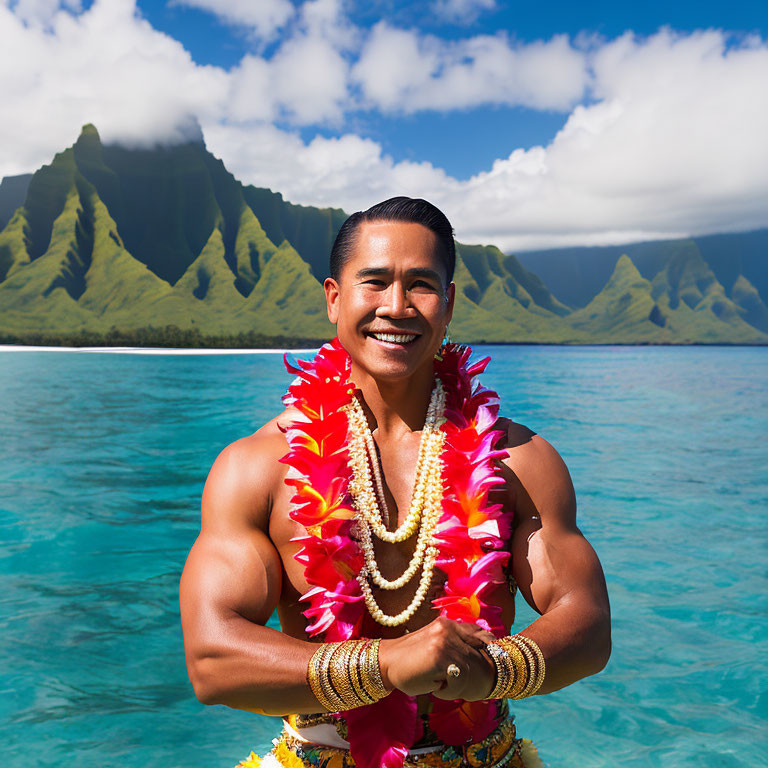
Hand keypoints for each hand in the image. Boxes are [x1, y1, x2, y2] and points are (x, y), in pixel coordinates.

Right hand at [378, 617, 497, 699]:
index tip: (492, 655)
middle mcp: (448, 629)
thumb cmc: (411, 660)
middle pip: (477, 655)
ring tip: (438, 685)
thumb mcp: (434, 644)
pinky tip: (434, 688)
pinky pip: (458, 681)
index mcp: (448, 624)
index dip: (488, 645)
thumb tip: (481, 649)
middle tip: (456, 683)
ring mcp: (444, 642)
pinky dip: (448, 691)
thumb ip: (454, 642)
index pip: (478, 633)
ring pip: (468, 671)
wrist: (386, 663)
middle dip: (471, 674)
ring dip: (456, 685)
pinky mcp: (440, 658)